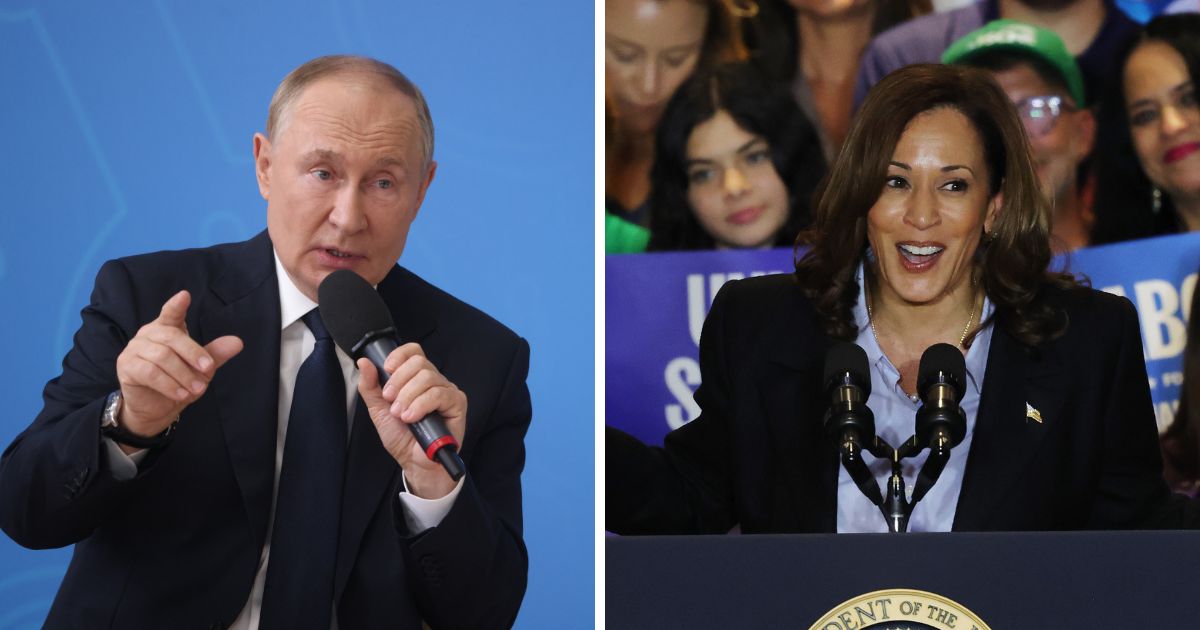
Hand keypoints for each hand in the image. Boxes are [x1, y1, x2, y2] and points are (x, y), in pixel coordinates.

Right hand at [114, 291, 242, 449]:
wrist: (156, 407)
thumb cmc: (179, 381)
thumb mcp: (200, 369)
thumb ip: (215, 354)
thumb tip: (238, 342)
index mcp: (167, 328)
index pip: (171, 313)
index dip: (177, 305)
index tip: (185, 296)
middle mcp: (148, 334)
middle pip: (172, 337)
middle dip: (193, 354)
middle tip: (208, 370)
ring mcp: (134, 349)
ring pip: (161, 357)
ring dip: (183, 374)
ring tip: (197, 389)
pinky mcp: (126, 366)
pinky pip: (149, 372)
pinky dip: (168, 384)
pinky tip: (181, 394)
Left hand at [356, 343, 466, 498]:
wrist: (414, 462)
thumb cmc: (401, 437)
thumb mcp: (379, 410)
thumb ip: (370, 386)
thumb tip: (364, 362)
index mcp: (416, 378)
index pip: (413, 351)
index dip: (399, 356)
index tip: (387, 370)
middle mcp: (434, 380)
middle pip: (419, 362)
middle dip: (399, 381)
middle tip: (390, 401)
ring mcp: (447, 390)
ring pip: (428, 377)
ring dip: (408, 396)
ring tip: (401, 415)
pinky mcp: (457, 403)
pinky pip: (439, 394)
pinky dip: (421, 404)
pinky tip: (412, 417)